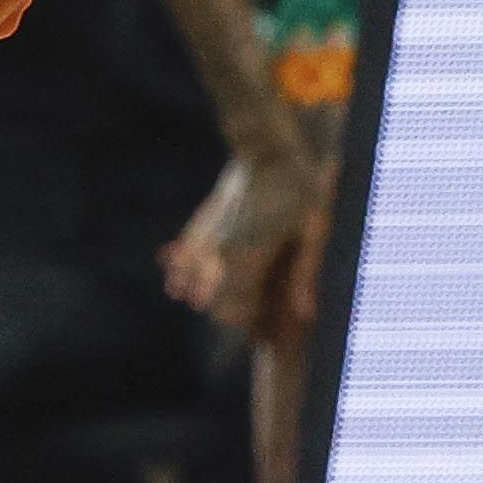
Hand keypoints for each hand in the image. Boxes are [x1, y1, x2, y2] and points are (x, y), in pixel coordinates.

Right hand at [165, 142, 334, 338]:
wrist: (271, 144)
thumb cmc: (301, 188)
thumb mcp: (314, 232)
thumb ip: (306, 273)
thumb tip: (305, 314)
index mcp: (249, 253)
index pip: (238, 301)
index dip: (246, 323)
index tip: (258, 338)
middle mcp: (223, 243)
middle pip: (214, 287)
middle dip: (222, 308)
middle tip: (239, 326)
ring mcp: (212, 225)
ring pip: (194, 263)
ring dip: (193, 282)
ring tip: (186, 297)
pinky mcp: (209, 209)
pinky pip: (189, 237)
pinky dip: (180, 253)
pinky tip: (167, 260)